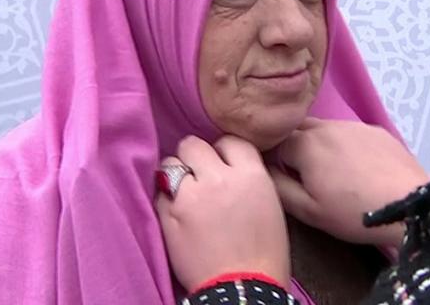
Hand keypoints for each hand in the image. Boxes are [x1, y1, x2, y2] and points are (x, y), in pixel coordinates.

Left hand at [156, 135, 289, 292]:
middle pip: (193, 144)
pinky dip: (166, 198)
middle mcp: (219, 178)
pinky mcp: (169, 215)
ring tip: (184, 193)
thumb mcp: (270, 204)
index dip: (223, 152)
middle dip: (194, 157)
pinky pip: (159, 192)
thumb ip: (248, 179)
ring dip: (176, 175)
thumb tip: (229, 168)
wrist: (242, 289)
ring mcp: (190, 195)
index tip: (222, 164)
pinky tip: (177, 212)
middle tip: (199, 175)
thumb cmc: (264, 254)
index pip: (229, 140)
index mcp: (251, 174)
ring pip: (170, 163)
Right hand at [270, 118, 428, 250]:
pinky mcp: (375, 130)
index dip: (274, 160)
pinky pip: (349, 132)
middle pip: (297, 128)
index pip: (274, 142)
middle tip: (302, 174)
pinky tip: (356, 167)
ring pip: (324, 127)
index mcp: (305, 144)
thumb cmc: (352, 212)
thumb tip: (262, 169)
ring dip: (318, 143)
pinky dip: (343, 144)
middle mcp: (327, 126)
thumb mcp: (308, 211)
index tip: (283, 177)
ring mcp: (353, 125)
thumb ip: (278, 187)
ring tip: (330, 171)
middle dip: (293, 146)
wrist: (408, 205)